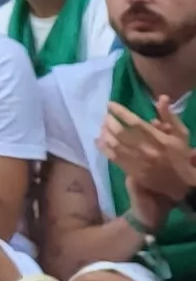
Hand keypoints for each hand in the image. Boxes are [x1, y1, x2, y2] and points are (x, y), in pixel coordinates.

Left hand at [106, 95, 195, 218]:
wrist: (181, 183)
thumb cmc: (180, 155)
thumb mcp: (180, 134)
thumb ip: (169, 116)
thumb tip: (162, 98)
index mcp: (159, 139)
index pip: (135, 122)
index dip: (120, 112)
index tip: (110, 104)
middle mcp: (146, 150)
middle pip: (121, 133)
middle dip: (110, 121)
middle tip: (106, 115)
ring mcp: (137, 161)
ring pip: (114, 145)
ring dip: (105, 133)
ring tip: (103, 126)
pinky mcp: (131, 171)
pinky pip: (112, 157)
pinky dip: (103, 148)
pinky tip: (99, 140)